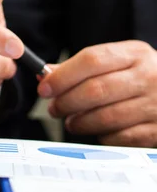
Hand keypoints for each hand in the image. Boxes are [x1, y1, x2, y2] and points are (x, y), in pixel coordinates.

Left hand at [38, 41, 156, 146]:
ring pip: (106, 117)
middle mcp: (149, 76)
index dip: (62, 76)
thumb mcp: (119, 62)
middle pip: (95, 90)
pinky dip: (102, 136)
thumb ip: (82, 68)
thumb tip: (44, 76)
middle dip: (66, 102)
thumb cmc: (140, 77)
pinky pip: (120, 137)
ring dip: (80, 122)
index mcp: (135, 53)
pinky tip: (98, 131)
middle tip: (54, 108)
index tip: (44, 88)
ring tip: (71, 122)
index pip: (91, 60)